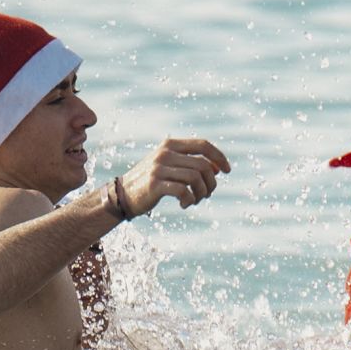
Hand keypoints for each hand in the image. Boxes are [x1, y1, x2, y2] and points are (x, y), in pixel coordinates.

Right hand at [117, 138, 232, 214]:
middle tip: (207, 194)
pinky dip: (189, 200)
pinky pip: (183, 191)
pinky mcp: (154, 184)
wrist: (123, 194)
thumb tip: (217, 169)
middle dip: (211, 183)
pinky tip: (184, 204)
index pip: (203, 145)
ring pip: (196, 178)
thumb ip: (191, 163)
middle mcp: (164, 153)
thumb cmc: (152, 180)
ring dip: (201, 193)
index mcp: (170, 145)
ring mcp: (158, 168)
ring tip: (195, 200)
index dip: (219, 157)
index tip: (228, 171)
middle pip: (203, 165)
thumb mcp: (170, 166)